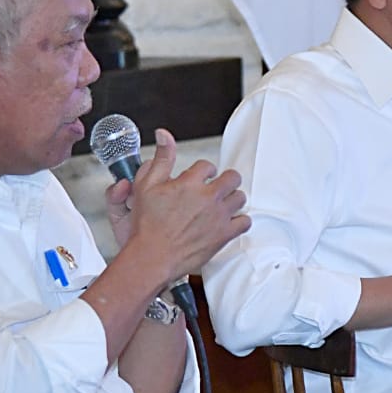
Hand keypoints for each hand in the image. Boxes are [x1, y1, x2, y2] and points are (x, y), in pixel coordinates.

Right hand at [115, 129, 250, 285]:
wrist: (152, 257)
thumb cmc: (146, 225)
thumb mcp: (147, 185)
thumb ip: (161, 158)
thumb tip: (164, 135)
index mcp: (190, 182)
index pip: (208, 165)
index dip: (202, 172)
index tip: (197, 180)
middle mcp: (208, 197)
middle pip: (233, 177)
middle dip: (225, 180)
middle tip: (215, 189)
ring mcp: (219, 216)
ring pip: (240, 197)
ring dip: (232, 199)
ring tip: (220, 205)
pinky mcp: (224, 234)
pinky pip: (245, 221)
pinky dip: (239, 220)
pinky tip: (227, 221)